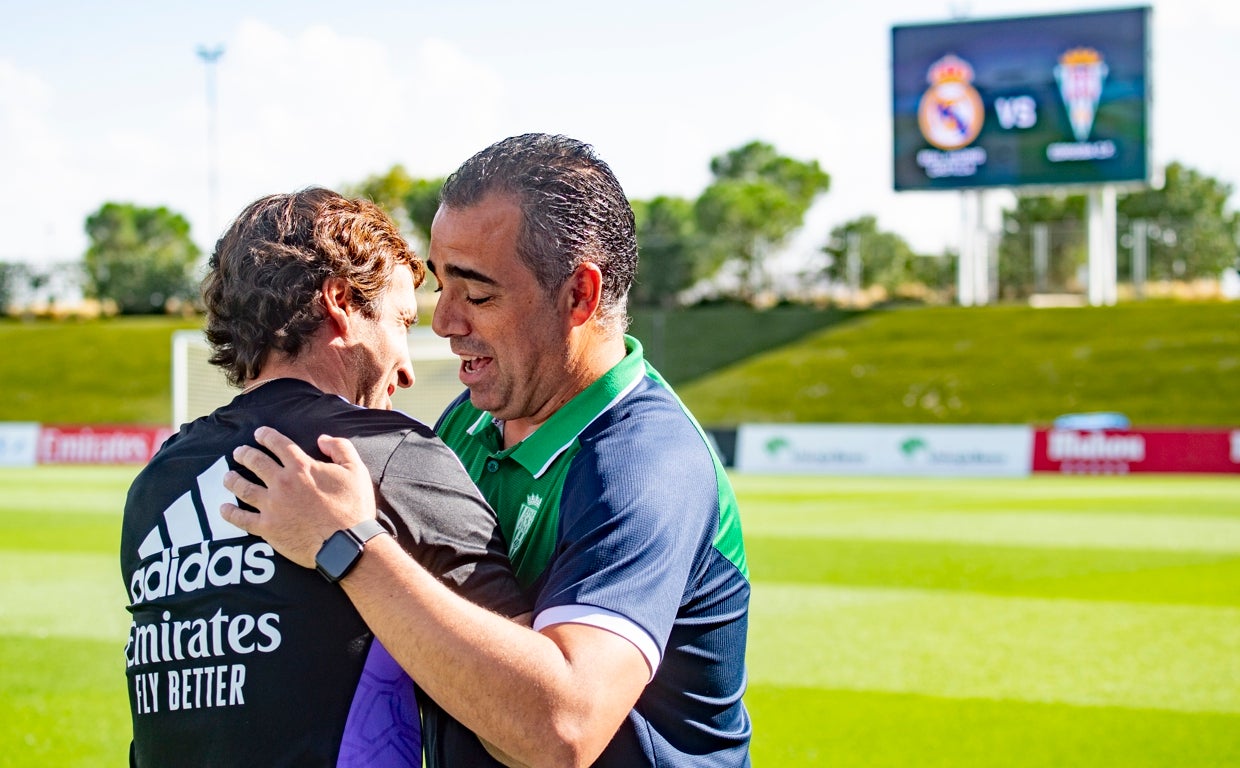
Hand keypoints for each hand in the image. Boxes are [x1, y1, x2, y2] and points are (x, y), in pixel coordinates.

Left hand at [220, 426, 376, 568]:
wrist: (346, 544)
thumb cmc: (353, 507)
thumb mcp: (356, 470)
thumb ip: (340, 448)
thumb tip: (322, 439)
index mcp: (302, 467)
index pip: (278, 444)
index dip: (266, 436)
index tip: (259, 434)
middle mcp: (282, 482)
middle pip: (255, 462)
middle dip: (244, 454)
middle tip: (238, 452)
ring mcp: (272, 506)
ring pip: (243, 487)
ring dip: (232, 479)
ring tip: (227, 476)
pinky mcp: (267, 528)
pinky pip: (242, 519)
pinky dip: (230, 513)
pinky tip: (224, 509)